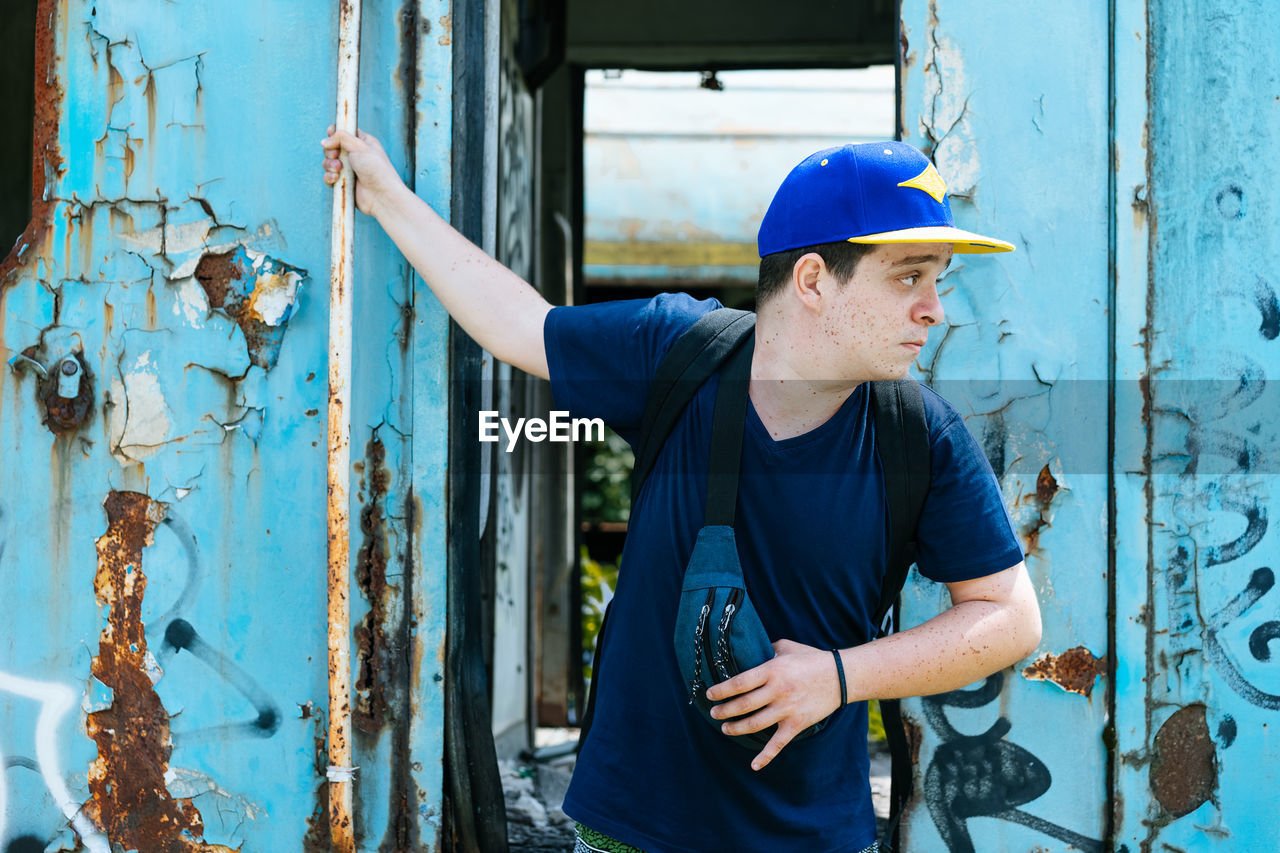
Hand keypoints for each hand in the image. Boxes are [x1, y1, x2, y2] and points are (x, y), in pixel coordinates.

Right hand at [320, 125, 403, 217]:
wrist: (382, 195)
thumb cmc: (376, 169)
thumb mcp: (359, 146)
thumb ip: (341, 138)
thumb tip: (324, 142)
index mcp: (362, 142)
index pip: (344, 132)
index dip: (335, 132)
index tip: (330, 133)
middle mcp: (355, 155)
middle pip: (332, 147)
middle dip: (331, 152)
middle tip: (336, 155)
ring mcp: (349, 170)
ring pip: (329, 163)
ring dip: (329, 165)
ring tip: (338, 169)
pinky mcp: (345, 183)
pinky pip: (329, 177)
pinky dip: (329, 177)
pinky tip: (336, 179)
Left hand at [705, 639, 843, 770]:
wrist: (841, 676)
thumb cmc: (811, 658)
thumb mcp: (786, 646)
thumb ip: (765, 649)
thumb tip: (746, 651)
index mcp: (772, 670)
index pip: (739, 683)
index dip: (721, 691)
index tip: (709, 695)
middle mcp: (778, 691)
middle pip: (743, 705)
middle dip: (724, 711)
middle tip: (713, 714)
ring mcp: (787, 709)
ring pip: (755, 724)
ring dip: (736, 728)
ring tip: (725, 728)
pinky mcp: (797, 724)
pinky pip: (778, 743)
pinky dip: (766, 756)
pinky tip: (754, 765)